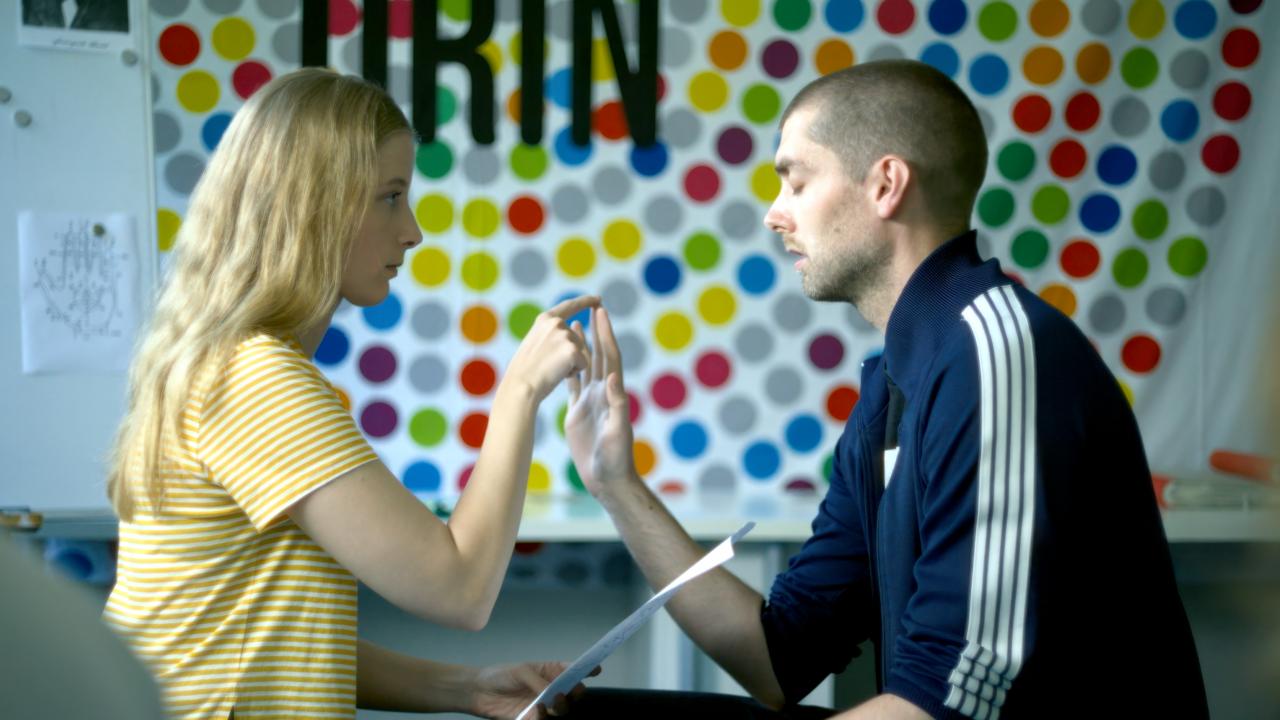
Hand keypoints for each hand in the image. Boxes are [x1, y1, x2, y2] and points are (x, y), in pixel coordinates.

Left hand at [470, 661, 597, 718]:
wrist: (479, 692)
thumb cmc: (501, 675)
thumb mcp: (521, 671)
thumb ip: (539, 681)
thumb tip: (553, 693)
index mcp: (550, 672)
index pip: (572, 670)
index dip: (586, 670)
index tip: (596, 669)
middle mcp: (551, 689)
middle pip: (573, 693)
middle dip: (577, 691)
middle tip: (575, 690)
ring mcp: (543, 705)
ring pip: (562, 709)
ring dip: (562, 705)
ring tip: (554, 698)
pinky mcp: (532, 719)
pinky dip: (544, 716)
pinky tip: (537, 709)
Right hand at [502, 296, 598, 404]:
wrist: (520, 387)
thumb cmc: (524, 372)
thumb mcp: (534, 342)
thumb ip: (550, 333)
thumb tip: (569, 329)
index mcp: (544, 319)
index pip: (570, 306)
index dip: (585, 302)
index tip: (598, 299)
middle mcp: (556, 323)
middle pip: (576, 338)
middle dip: (569, 354)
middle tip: (546, 364)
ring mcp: (565, 335)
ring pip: (580, 351)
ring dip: (570, 364)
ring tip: (550, 368)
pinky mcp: (572, 350)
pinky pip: (582, 364)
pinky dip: (573, 373)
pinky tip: (557, 374)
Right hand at [565, 307, 637, 496]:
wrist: (607, 479)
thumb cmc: (616, 458)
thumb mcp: (617, 430)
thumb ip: (616, 403)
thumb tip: (613, 377)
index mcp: (612, 394)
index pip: (609, 357)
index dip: (605, 334)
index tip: (601, 312)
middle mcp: (603, 394)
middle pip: (598, 356)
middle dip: (595, 332)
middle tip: (590, 308)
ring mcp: (590, 402)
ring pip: (585, 368)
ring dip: (582, 347)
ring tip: (576, 325)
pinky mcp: (577, 413)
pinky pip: (574, 385)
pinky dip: (569, 370)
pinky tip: (563, 359)